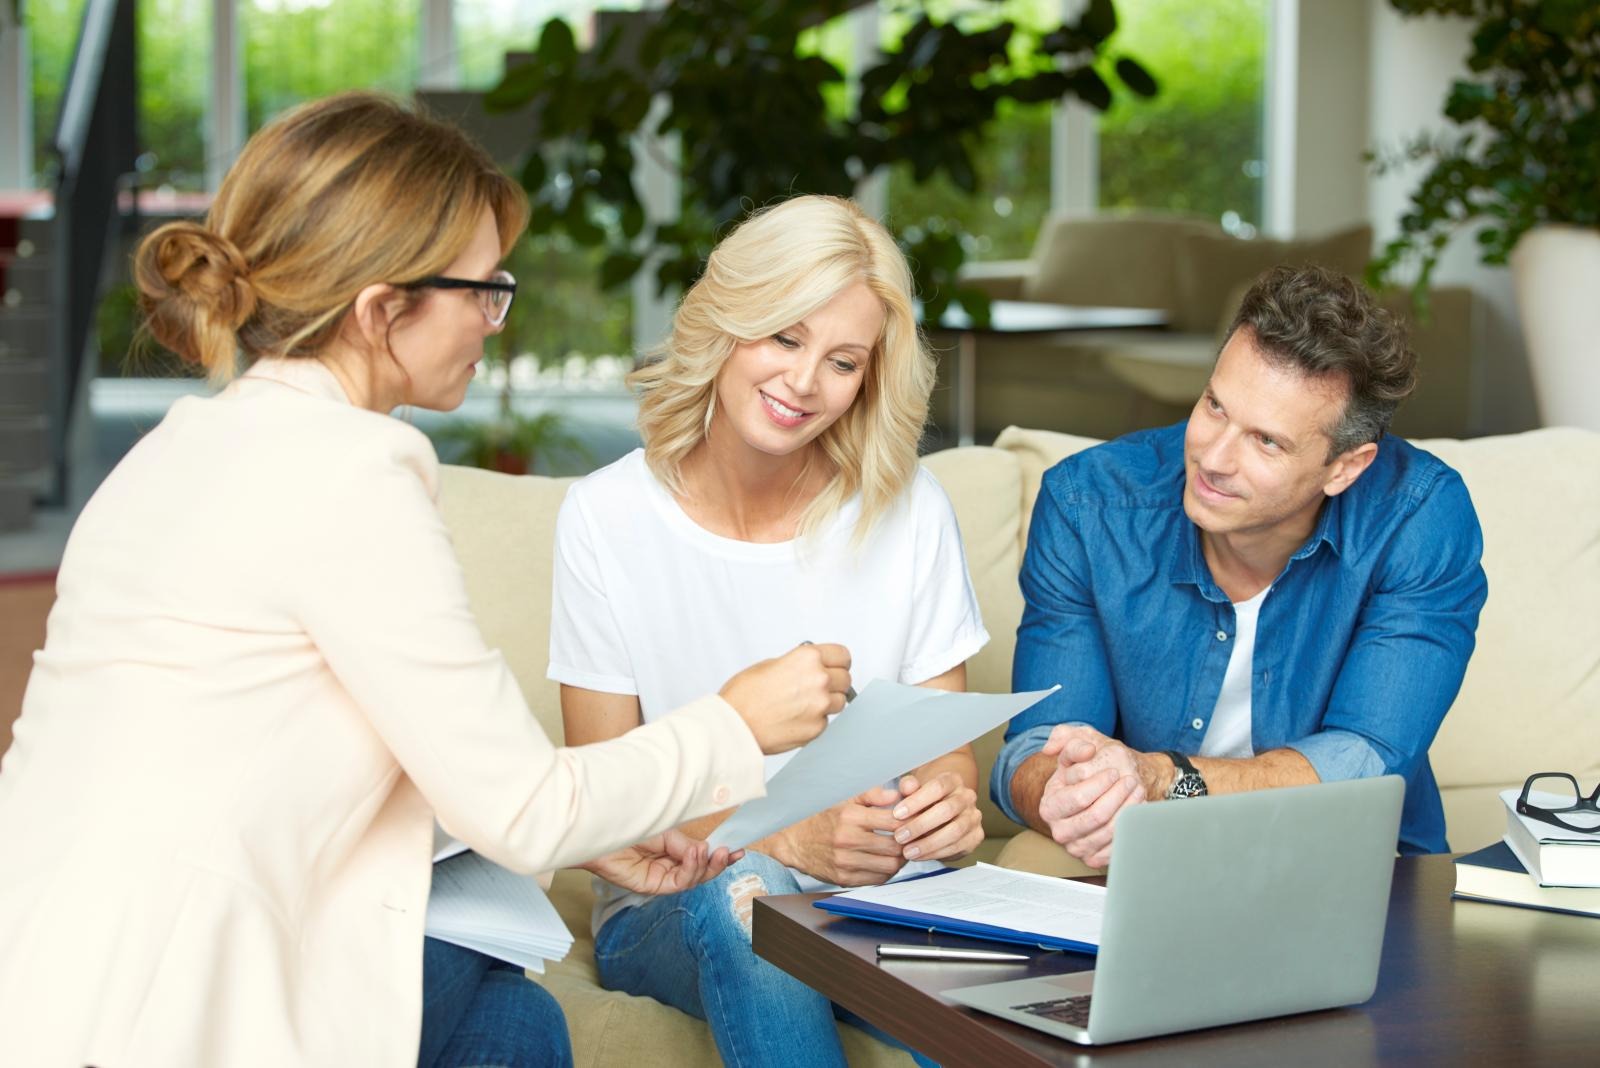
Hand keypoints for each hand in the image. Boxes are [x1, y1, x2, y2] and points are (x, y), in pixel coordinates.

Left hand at [582, 829, 742, 895]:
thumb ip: (687, 845)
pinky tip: (693, 856)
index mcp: (674, 850)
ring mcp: (661, 877)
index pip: (701, 857)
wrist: (604, 831)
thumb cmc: (630, 826)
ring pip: (693, 879)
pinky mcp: (652, 886)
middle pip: (701, 872)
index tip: (738, 850)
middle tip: (729, 853)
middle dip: (717, 864)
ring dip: (704, 865)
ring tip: (707, 851)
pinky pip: (679, 883)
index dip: (720, 856)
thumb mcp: (667, 832)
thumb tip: (707, 850)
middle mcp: (669, 865)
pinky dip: (690, 870)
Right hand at [720, 643, 851, 754]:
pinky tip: (796, 718)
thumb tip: (809, 667)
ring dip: (828, 702)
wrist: (734, 726)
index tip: (835, 666)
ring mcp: (821, 706)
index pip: (843, 656)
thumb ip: (797, 664)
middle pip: (845, 679)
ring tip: (804, 704)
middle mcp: (819, 680)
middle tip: (818, 687)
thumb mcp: (770, 664)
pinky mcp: (817, 729)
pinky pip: (826, 721)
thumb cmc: (744, 696)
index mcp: (808, 658)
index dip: (838, 661)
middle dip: (834, 682)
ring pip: (840, 702)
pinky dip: (815, 720)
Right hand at [768, 786, 907, 886]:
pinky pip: (877, 879)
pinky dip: (887, 872)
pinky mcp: (844, 879)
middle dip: (907, 843)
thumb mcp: (844, 798)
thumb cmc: (821, 817)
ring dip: (900, 860)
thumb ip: (872, 795)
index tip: (913, 820)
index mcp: (849, 816)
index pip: (892, 821)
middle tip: (911, 838)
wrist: (793, 841)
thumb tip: (898, 795)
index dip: (909, 821)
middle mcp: (847, 840)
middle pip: (894, 846)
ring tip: (900, 850)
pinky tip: (885, 861)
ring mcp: (845, 862)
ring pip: (889, 866)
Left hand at [889, 772, 983, 862]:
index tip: (897, 814)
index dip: (916, 801)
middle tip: (899, 836)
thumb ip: (908, 787)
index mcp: (952, 780)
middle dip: (920, 825)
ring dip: (928, 844)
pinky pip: (957, 847)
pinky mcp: (975, 836)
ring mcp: (973, 817)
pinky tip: (919, 856)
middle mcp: (967, 797)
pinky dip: (936, 853)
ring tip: (907, 851)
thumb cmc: (925, 800)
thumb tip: (907, 787)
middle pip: (947, 810)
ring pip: (954, 832)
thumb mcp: (913, 790)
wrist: (940, 813)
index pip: (937, 788)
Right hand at [1037, 726, 1155, 867]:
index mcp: (1049, 806)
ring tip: (1138, 790)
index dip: (1100, 784)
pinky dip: (1131, 827)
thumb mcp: (1075, 746)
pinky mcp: (1094, 858)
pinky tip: (1136, 809)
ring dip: (1129, 809)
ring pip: (1110, 832)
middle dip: (1118, 796)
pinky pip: (1117, 846)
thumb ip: (1071, 740)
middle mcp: (1059, 831)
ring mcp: (1077, 848)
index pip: (1078, 798)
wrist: (1096, 793)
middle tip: (1131, 781)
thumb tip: (1085, 750)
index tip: (1113, 772)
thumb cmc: (1085, 770)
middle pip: (1096, 817)